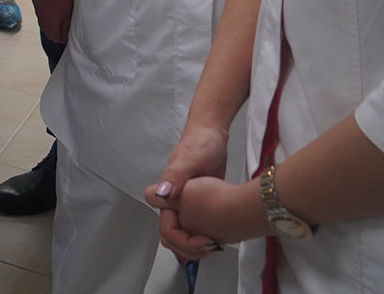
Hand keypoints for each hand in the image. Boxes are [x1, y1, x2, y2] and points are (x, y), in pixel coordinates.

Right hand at [32, 0, 76, 44]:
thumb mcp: (72, 10)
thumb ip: (67, 24)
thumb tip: (65, 32)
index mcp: (49, 19)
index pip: (53, 36)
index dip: (61, 38)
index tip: (68, 35)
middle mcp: (40, 12)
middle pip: (46, 26)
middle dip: (55, 28)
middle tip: (66, 25)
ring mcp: (36, 2)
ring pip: (42, 15)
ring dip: (50, 16)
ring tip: (62, 11)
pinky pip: (40, 4)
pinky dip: (47, 6)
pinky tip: (55, 1)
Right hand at [146, 125, 230, 260]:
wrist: (212, 134)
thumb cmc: (199, 144)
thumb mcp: (189, 159)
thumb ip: (175, 176)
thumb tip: (163, 195)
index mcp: (168, 194)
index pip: (166, 227)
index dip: (180, 239)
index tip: (202, 239)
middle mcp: (176, 201)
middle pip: (173, 235)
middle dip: (189, 249)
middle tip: (211, 249)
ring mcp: (188, 204)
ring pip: (186, 233)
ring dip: (197, 246)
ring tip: (217, 248)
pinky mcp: (200, 204)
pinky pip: (198, 227)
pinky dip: (205, 237)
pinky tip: (220, 239)